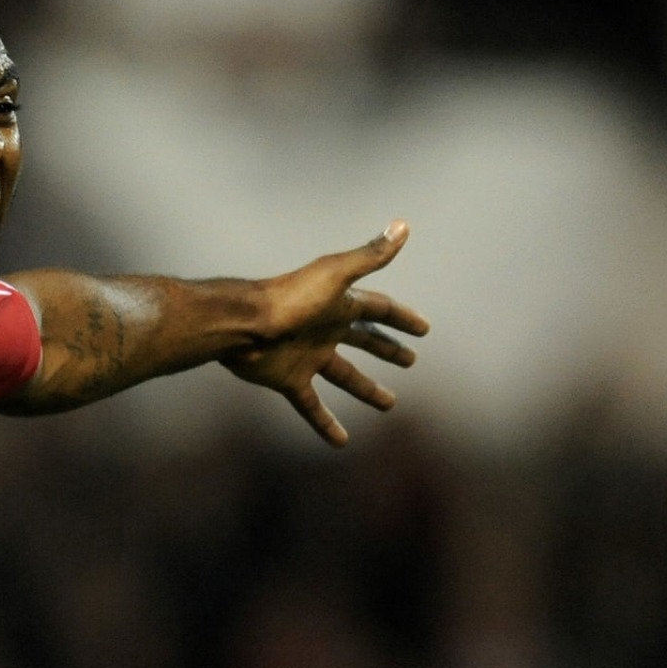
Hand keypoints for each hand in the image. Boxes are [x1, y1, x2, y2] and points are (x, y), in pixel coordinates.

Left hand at [222, 220, 429, 445]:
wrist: (242, 324)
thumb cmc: (288, 297)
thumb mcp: (335, 275)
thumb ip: (369, 256)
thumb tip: (402, 226)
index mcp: (338, 305)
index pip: (378, 310)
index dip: (401, 318)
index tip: (424, 330)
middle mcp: (325, 330)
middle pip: (363, 341)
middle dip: (387, 349)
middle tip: (410, 361)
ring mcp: (308, 356)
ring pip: (344, 376)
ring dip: (366, 390)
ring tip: (389, 404)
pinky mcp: (289, 379)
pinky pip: (312, 406)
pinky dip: (325, 423)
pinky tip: (341, 441)